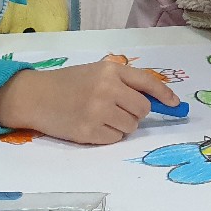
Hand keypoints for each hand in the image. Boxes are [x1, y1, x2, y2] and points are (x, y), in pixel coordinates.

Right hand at [0, 56, 181, 144]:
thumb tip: (158, 101)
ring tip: (102, 116)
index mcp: (111, 70)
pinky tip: (93, 126)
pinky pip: (115, 139)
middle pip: (142, 109)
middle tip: (118, 109)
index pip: (148, 82)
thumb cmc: (69, 83)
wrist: (35, 96)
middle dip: (136, 113)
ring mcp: (98, 111)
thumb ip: (124, 82)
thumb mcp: (97, 72)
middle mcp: (107, 89)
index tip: (175, 105)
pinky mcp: (89, 132)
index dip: (165, 95)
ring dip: (122, 125)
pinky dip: (109, 136)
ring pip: (131, 126)